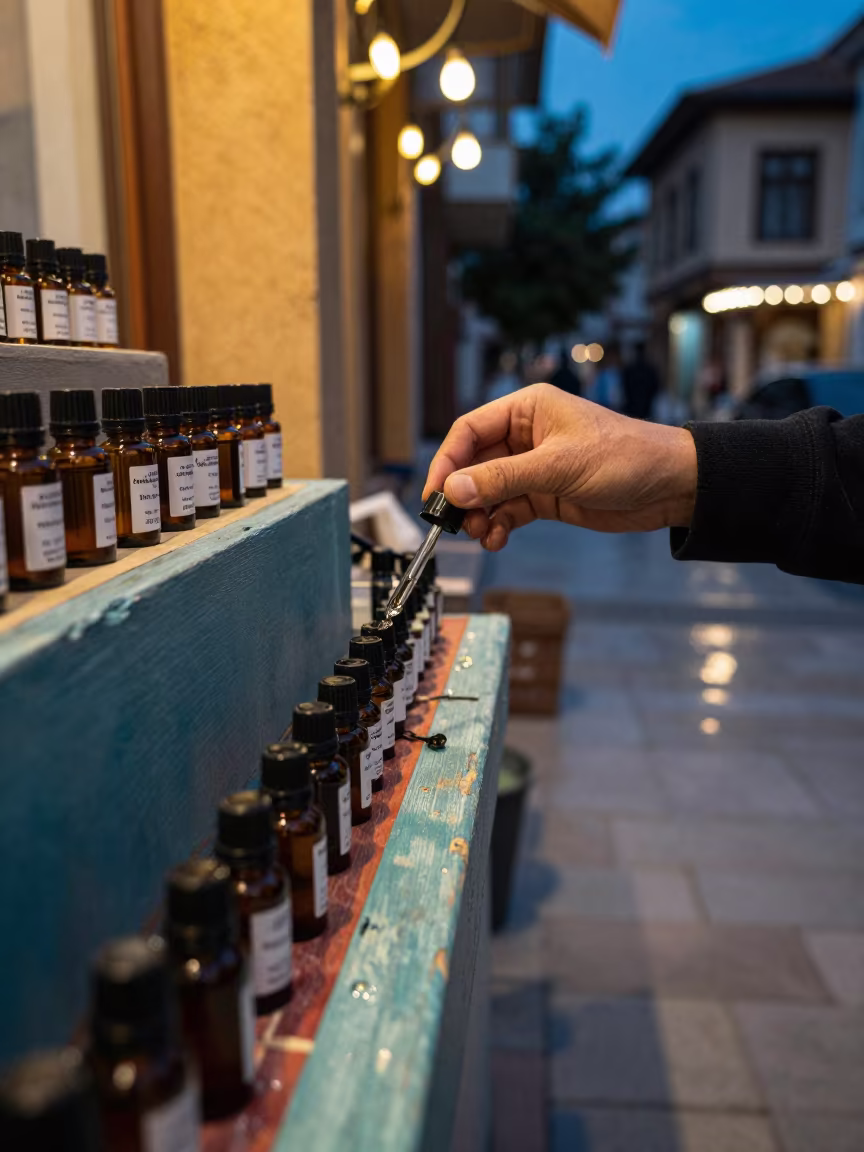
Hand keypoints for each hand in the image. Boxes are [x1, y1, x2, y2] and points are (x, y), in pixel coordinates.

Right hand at [423, 383, 696, 550]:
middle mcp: (526, 436)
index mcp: (527, 410)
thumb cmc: (626, 457)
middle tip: (454, 522)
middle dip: (463, 494)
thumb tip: (455, 489)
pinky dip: (498, 525)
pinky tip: (498, 538)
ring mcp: (535, 467)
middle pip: (474, 464)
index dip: (447, 462)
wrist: (671, 486)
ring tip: (481, 533)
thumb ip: (504, 478)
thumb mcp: (559, 466)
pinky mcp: (546, 495)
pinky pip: (508, 510)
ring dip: (479, 514)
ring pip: (489, 491)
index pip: (470, 431)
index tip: (435, 493)